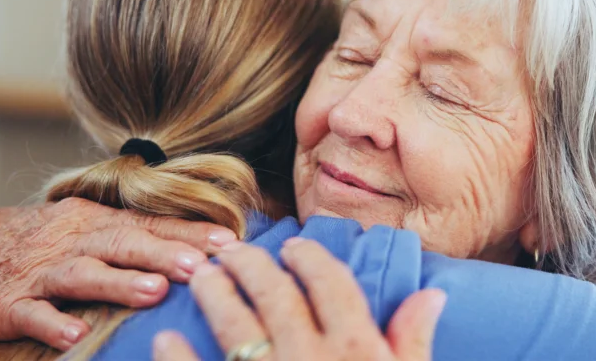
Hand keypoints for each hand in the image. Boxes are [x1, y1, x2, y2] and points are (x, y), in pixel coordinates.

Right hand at [0, 197, 236, 350]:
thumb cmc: (43, 240)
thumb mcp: (86, 226)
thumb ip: (131, 235)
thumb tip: (192, 247)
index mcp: (96, 222)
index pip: (150, 224)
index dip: (189, 232)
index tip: (229, 243)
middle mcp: (74, 241)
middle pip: (123, 243)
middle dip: (165, 254)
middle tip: (201, 268)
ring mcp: (41, 271)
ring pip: (82, 274)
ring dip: (119, 283)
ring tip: (154, 293)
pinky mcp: (9, 303)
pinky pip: (32, 313)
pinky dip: (53, 323)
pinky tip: (76, 335)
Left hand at [152, 238, 445, 360]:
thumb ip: (413, 341)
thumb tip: (431, 293)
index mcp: (356, 349)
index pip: (330, 284)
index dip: (311, 258)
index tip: (295, 246)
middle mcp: (310, 357)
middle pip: (276, 293)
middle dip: (252, 264)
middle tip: (233, 250)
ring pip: (235, 324)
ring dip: (215, 293)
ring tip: (202, 275)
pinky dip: (177, 358)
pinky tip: (165, 339)